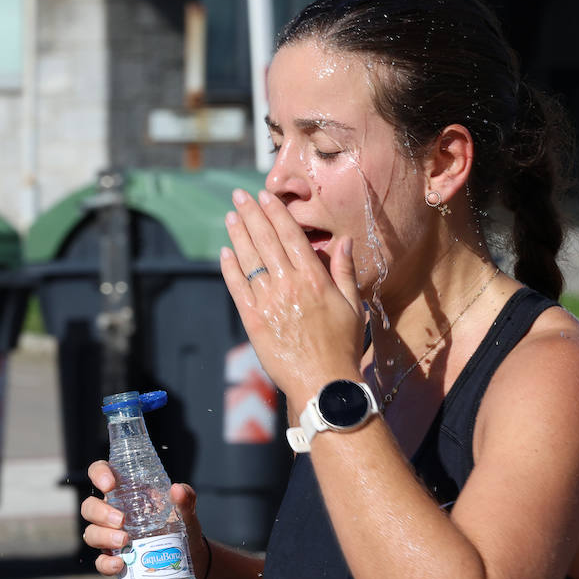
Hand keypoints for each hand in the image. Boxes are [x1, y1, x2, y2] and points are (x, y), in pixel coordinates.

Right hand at [80, 460, 203, 576]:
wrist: (190, 556)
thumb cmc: (181, 525)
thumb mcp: (185, 511)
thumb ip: (185, 498)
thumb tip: (177, 490)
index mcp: (127, 493)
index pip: (101, 473)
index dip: (99, 474)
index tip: (109, 484)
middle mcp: (113, 512)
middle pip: (89, 507)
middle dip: (100, 512)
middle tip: (121, 519)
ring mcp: (111, 536)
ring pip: (90, 533)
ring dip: (103, 536)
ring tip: (124, 540)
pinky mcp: (114, 558)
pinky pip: (100, 562)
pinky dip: (106, 563)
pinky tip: (120, 563)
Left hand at [219, 188, 364, 404]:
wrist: (323, 383)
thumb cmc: (343, 347)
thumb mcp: (354, 306)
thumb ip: (345, 271)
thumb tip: (343, 240)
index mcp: (314, 279)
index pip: (291, 236)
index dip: (276, 214)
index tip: (266, 197)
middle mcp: (289, 285)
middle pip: (266, 241)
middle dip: (252, 215)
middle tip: (239, 196)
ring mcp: (269, 302)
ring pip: (249, 260)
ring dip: (238, 235)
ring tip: (230, 216)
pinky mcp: (254, 321)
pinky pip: (238, 288)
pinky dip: (230, 268)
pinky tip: (225, 252)